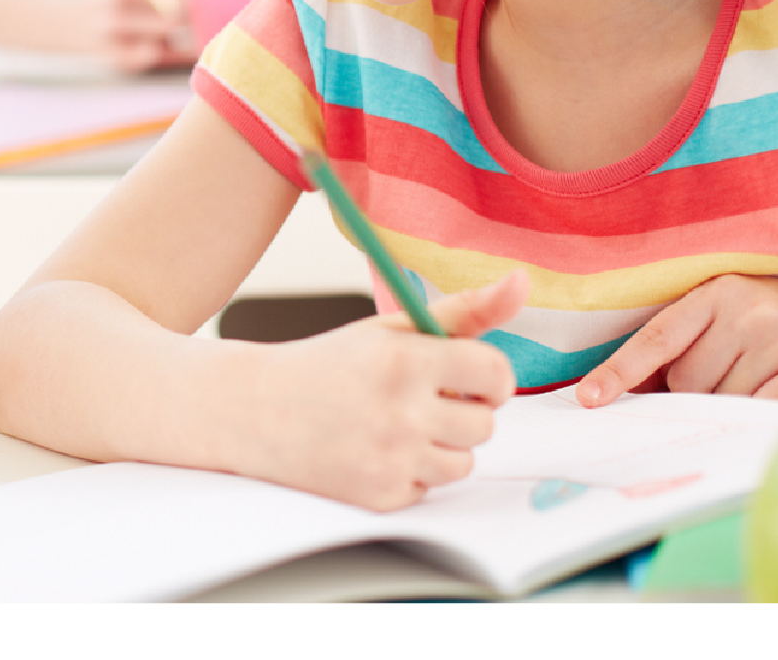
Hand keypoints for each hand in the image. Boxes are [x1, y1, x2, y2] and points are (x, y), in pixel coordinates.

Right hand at [206, 271, 527, 509]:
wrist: (254, 411)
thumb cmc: (330, 365)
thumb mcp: (390, 330)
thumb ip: (462, 312)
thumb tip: (524, 282)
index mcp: (407, 361)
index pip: (497, 374)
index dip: (487, 377)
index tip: (465, 378)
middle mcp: (402, 412)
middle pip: (485, 424)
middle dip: (460, 413)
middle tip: (415, 401)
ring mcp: (391, 458)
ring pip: (465, 462)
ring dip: (440, 447)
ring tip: (395, 426)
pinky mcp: (381, 495)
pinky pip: (431, 488)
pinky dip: (411, 473)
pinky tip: (374, 450)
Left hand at [574, 272, 777, 407]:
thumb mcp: (740, 314)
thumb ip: (693, 343)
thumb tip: (636, 394)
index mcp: (720, 291)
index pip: (656, 338)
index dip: (620, 371)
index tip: (590, 399)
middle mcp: (749, 311)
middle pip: (686, 382)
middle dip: (698, 396)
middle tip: (737, 379)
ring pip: (721, 403)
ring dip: (733, 408)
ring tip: (768, 382)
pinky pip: (761, 415)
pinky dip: (760, 420)